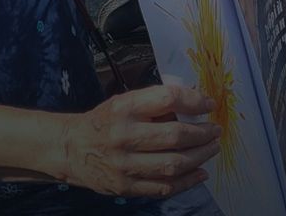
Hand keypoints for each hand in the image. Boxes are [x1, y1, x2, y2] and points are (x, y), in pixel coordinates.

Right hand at [59, 84, 221, 198]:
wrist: (70, 148)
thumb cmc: (104, 121)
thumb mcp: (124, 102)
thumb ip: (155, 103)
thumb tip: (195, 106)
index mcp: (124, 108)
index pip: (169, 99)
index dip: (194, 101)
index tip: (209, 106)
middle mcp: (123, 136)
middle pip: (175, 136)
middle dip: (203, 134)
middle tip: (215, 131)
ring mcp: (124, 165)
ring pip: (173, 164)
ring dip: (200, 157)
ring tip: (211, 149)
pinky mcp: (124, 186)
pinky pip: (163, 187)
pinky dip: (186, 181)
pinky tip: (200, 173)